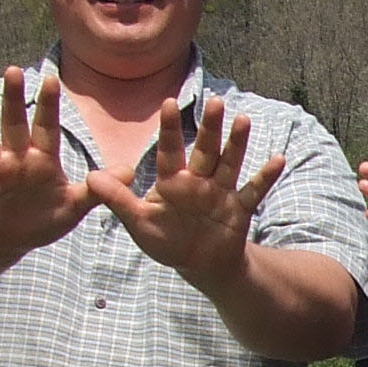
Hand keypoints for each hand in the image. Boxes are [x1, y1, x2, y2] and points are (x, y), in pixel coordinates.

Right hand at [0, 67, 91, 257]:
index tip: (51, 79)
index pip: (47, 128)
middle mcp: (16, 157)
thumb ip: (98, 190)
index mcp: (42, 160)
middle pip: (15, 124)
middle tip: (13, 71)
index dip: (49, 106)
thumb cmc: (41, 220)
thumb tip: (130, 171)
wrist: (7, 241)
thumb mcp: (72, 208)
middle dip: (14, 100)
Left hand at [91, 96, 288, 287]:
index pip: (170, 150)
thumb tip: (89, 177)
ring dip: (237, 143)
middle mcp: (198, 180)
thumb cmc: (167, 241)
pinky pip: (253, 191)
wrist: (199, 265)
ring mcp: (220, 192)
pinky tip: (278, 159)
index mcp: (172, 181)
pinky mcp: (239, 209)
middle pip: (205, 149)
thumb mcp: (138, 223)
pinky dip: (265, 177)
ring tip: (244, 120)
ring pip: (230, 163)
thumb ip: (117, 199)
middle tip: (216, 101)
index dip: (170, 128)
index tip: (168, 102)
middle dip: (210, 127)